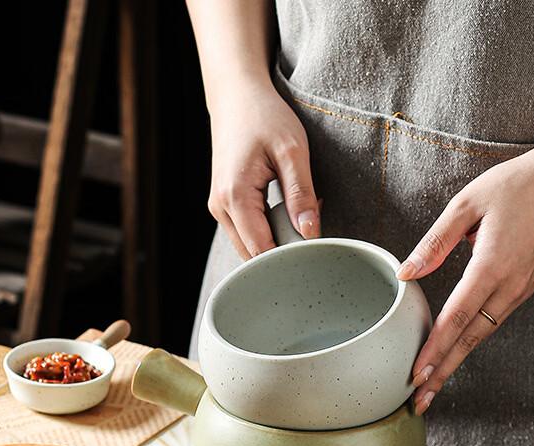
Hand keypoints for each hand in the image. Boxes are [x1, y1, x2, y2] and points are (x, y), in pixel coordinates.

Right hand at [208, 81, 320, 258]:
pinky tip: (287, 212)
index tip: (314, 254)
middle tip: (312, 230)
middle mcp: (220, 208)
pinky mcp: (224, 206)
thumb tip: (309, 234)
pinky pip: (248, 232)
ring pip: (250, 247)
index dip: (288, 259)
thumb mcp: (292, 151)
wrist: (236, 97)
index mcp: (234, 196)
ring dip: (277, 241)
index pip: (261, 251)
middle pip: (254, 255)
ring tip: (301, 216)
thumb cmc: (264, 116)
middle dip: (284, 251)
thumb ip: (301, 195)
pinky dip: (269, 230)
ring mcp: (219, 209)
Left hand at [397, 150, 533, 413]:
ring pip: (481, 335)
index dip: (434, 350)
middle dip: (442, 373)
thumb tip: (405, 274)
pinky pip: (491, 322)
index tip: (416, 375)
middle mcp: (509, 286)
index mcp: (491, 266)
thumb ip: (434, 243)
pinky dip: (469, 343)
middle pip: (469, 340)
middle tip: (419, 402)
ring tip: (431, 386)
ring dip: (455, 362)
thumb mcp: (466, 205)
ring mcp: (519, 290)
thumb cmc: (514, 187)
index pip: (456, 318)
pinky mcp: (523, 288)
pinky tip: (453, 354)